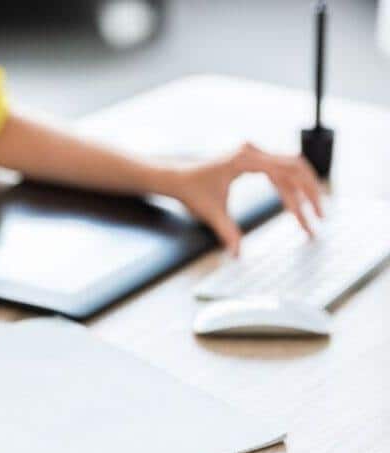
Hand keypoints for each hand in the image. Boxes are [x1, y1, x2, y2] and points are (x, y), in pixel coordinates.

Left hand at [171, 142, 322, 254]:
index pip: (288, 171)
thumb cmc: (191, 192)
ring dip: (301, 193)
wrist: (176, 179)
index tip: (313, 215)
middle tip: (321, 218)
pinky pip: (279, 172)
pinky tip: (295, 208)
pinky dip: (289, 190)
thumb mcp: (211, 214)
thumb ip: (227, 233)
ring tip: (311, 219)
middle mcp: (253, 151)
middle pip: (296, 168)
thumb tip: (238, 255)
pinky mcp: (253, 160)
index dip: (304, 194)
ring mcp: (254, 153)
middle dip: (310, 194)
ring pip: (290, 170)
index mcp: (245, 159)